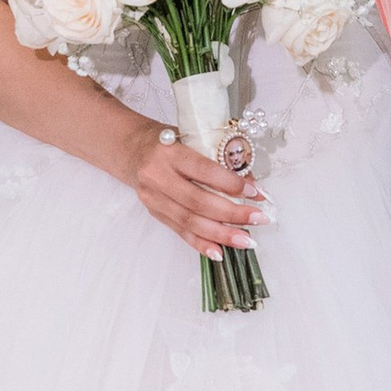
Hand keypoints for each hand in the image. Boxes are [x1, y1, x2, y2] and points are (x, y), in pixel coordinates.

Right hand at [128, 128, 264, 259]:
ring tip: (247, 240)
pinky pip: (180, 232)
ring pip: (190, 222)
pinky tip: (220, 252)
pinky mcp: (155, 213)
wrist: (130, 149)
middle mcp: (157, 176)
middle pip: (198, 202)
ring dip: (222, 234)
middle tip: (259, 219)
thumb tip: (251, 183)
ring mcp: (154, 198)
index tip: (256, 193)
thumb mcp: (191, 138)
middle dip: (233, 214)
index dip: (232, 184)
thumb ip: (218, 158)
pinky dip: (201, 243)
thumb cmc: (166, 141)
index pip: (205, 171)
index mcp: (169, 152)